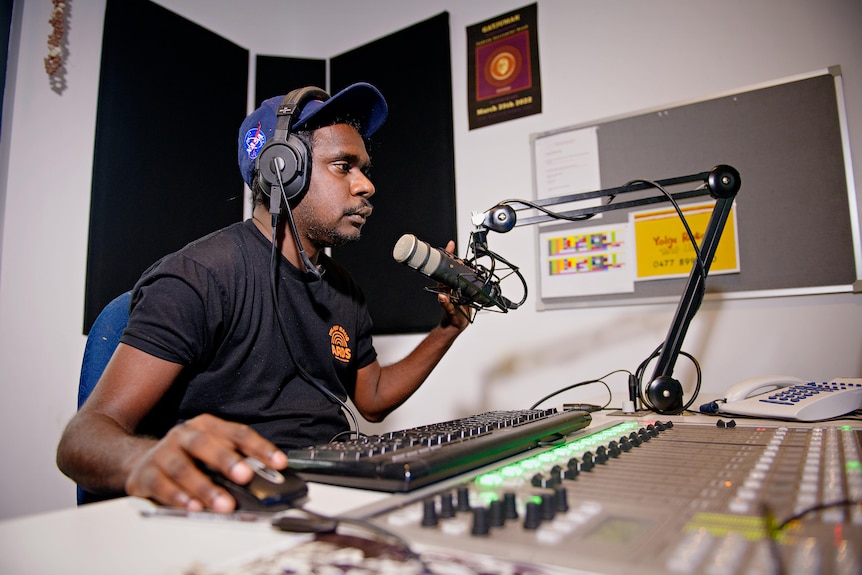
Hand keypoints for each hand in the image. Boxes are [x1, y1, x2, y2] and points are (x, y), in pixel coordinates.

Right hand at [124, 414, 286, 511]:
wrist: (138, 461)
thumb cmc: (187, 457)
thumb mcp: (212, 452)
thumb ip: (236, 461)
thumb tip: (267, 478)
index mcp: (206, 426)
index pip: (237, 433)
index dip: (259, 447)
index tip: (279, 463)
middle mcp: (183, 435)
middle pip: (205, 444)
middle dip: (227, 460)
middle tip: (245, 476)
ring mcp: (162, 453)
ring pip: (182, 468)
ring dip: (204, 487)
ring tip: (222, 504)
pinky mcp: (145, 475)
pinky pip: (160, 486)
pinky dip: (177, 497)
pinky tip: (192, 507)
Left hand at [437, 240, 473, 330]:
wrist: (455, 326)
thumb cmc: (451, 319)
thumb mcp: (450, 312)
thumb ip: (446, 305)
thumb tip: (441, 297)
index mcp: (446, 288)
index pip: (445, 269)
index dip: (447, 257)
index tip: (449, 246)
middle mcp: (451, 286)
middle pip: (452, 268)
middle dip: (455, 258)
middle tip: (456, 249)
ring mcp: (458, 288)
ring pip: (459, 273)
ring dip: (462, 265)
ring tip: (466, 258)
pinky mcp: (464, 292)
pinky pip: (466, 280)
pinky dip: (469, 274)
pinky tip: (472, 271)